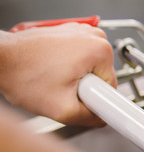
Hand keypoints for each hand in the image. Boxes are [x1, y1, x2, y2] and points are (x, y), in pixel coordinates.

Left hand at [0, 23, 115, 125]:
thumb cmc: (23, 74)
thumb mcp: (61, 108)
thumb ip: (90, 117)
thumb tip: (103, 118)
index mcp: (100, 50)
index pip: (112, 87)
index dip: (95, 100)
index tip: (78, 101)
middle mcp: (94, 36)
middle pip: (101, 76)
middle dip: (83, 88)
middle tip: (60, 90)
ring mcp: (81, 32)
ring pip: (89, 68)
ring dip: (74, 78)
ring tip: (53, 79)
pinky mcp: (69, 33)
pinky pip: (79, 58)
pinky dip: (66, 67)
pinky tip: (49, 70)